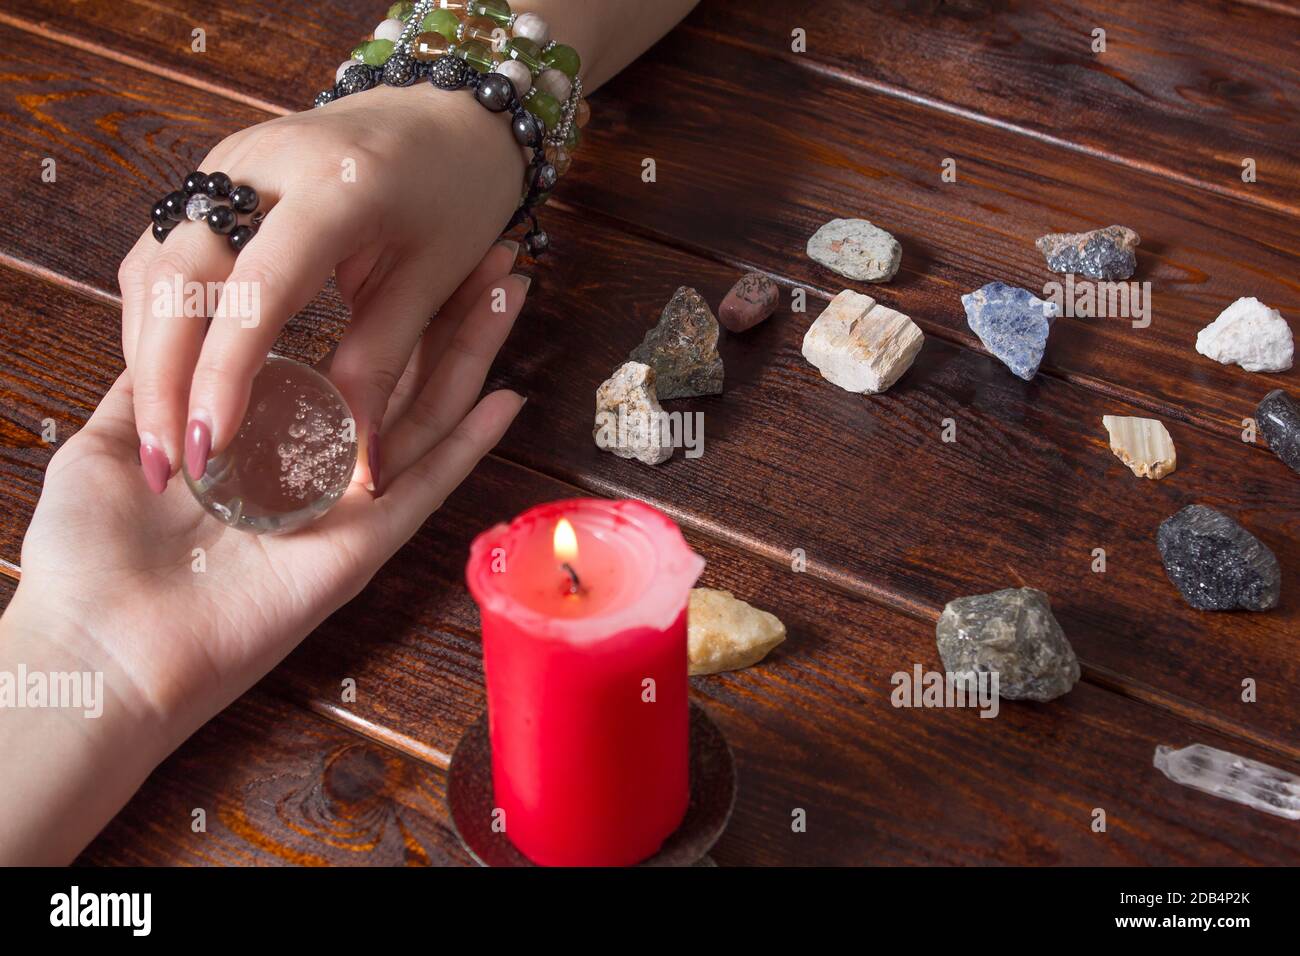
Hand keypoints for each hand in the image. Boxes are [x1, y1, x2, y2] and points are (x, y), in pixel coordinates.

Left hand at [0, 259, 526, 863]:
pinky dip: (468, 445)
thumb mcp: (117, 444)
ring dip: (471, 355)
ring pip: (427, 416)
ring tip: (508, 292)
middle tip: (487, 254)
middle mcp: (317, 465)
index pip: (342, 358)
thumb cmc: (93, 554)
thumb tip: (176, 325)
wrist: (102, 648)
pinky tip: (506, 397)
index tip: (408, 242)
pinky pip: (425, 486)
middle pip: (401, 376)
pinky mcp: (362, 544)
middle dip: (446, 314)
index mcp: (267, 438)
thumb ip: (155, 388)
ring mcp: (346, 503)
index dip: (382, 302)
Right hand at [117, 84, 526, 492]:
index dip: (226, 374)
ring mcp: (227, 164)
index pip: (259, 289)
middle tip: (168, 460)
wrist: (445, 113)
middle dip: (164, 375)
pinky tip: (169, 379)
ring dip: (150, 353)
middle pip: (179, 274)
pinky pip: (162, 252)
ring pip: (155, 265)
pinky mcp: (211, 176)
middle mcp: (263, 165)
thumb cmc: (456, 196)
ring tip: (163, 436)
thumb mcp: (432, 282)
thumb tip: (363, 467)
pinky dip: (158, 319)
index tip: (208, 446)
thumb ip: (384, 366)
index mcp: (335, 187)